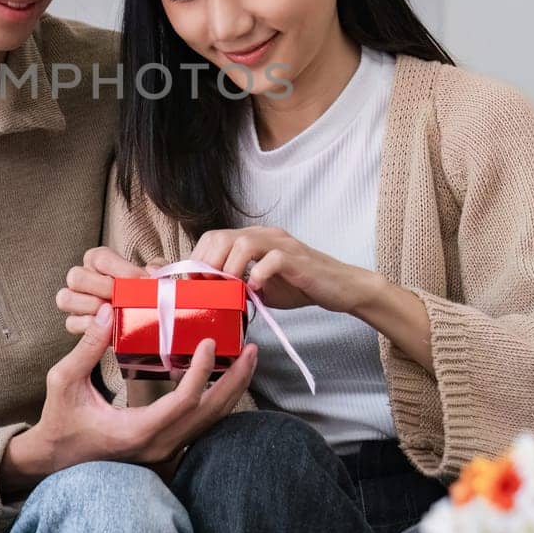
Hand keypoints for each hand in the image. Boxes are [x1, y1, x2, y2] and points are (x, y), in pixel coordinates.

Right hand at [0, 303, 257, 494]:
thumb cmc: (59, 422)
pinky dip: (217, 401)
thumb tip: (110, 311)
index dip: (202, 372)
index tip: (209, 342)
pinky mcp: (164, 448)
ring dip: (232, 391)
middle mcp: (158, 446)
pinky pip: (200, 426)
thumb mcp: (63, 380)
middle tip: (251, 349)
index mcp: (136, 431)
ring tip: (246, 360)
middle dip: (235, 381)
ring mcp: (164, 451)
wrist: (54, 460)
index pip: (184, 402)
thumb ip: (87, 347)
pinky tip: (224, 379)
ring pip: (210, 424)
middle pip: (210, 415)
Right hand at [55, 246, 146, 334]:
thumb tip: (152, 272)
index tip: (141, 282)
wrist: (142, 314)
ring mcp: (74, 300)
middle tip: (124, 298)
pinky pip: (71, 323)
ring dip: (92, 307)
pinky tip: (108, 328)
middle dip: (103, 289)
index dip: (122, 270)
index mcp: (98, 260)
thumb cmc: (144, 290)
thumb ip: (157, 269)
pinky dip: (89, 327)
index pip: (100, 258)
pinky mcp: (74, 321)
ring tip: (114, 313)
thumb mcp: (154, 276)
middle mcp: (82, 277)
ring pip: (65, 298)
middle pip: (76, 276)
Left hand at [190, 226, 374, 312]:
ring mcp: (281, 244)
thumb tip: (211, 296)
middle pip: (223, 236)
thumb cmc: (300, 286)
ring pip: (243, 243)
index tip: (192, 283)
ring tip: (229, 289)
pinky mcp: (297, 258)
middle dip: (207, 264)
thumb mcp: (261, 287)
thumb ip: (238, 286)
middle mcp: (265, 235)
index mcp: (253, 239)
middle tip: (206, 289)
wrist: (341, 288)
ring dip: (229, 268)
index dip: (198, 259)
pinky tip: (256, 289)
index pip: (214, 237)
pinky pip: (272, 259)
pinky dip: (259, 274)